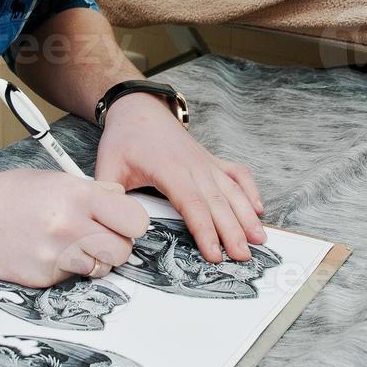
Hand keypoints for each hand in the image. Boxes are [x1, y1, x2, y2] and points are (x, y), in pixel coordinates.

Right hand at [0, 169, 148, 287]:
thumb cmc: (14, 194)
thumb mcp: (58, 180)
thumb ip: (95, 192)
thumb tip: (124, 203)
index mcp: (79, 196)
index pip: (135, 220)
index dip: (131, 224)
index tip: (122, 223)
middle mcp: (70, 226)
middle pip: (123, 250)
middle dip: (116, 246)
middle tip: (99, 237)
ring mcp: (57, 255)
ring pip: (102, 269)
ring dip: (94, 260)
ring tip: (72, 245)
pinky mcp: (44, 278)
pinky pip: (73, 278)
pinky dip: (67, 269)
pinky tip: (49, 253)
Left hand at [93, 93, 265, 263]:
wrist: (139, 109)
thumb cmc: (124, 138)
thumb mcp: (107, 166)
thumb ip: (107, 195)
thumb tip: (107, 222)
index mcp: (169, 169)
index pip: (192, 204)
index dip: (205, 230)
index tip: (213, 254)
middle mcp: (193, 166)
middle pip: (218, 202)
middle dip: (232, 232)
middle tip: (243, 256)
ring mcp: (206, 163)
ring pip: (232, 191)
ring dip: (247, 215)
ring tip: (260, 238)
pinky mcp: (211, 161)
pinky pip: (237, 174)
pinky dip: (250, 190)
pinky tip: (259, 208)